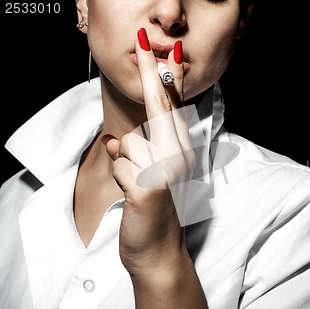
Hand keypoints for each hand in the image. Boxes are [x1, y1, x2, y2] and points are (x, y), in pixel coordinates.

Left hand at [102, 28, 194, 276]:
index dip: (170, 80)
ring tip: (138, 185)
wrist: (159, 253)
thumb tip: (114, 137)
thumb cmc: (154, 213)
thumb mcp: (150, 178)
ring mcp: (166, 171)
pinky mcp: (149, 187)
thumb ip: (136, 154)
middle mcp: (179, 158)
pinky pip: (120, 163)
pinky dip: (119, 177)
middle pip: (159, 110)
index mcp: (181, 154)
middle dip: (151, 76)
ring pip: (130, 141)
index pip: (174, 110)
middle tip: (143, 41)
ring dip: (125, 161)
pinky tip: (133, 195)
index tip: (169, 53)